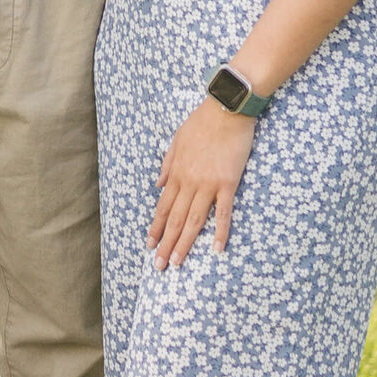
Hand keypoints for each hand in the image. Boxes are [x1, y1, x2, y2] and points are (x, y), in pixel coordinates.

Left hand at [148, 96, 256, 267]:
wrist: (226, 109)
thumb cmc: (202, 122)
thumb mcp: (177, 140)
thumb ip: (167, 164)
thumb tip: (157, 184)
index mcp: (176, 173)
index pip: (163, 207)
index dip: (156, 227)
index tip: (149, 244)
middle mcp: (189, 182)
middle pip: (175, 219)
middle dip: (165, 243)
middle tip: (159, 266)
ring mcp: (208, 184)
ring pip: (193, 220)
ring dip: (184, 243)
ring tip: (177, 262)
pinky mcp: (228, 183)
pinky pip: (223, 212)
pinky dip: (219, 231)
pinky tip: (215, 249)